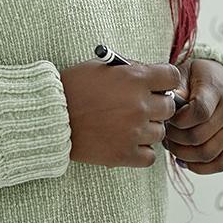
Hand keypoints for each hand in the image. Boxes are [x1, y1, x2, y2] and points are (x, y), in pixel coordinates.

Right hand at [60, 60, 179, 167]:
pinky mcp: (124, 154)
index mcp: (135, 79)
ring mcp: (133, 132)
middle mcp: (139, 105)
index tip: (157, 86)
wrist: (50, 117)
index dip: (165, 81)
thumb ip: (131, 70)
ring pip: (160, 132)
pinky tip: (127, 141)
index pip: (172, 78)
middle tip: (139, 106)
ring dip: (148, 128)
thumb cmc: (74, 87)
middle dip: (156, 105)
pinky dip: (141, 150)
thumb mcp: (103, 67)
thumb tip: (154, 77)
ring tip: (127, 124)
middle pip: (169, 107)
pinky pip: (150, 156)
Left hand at [163, 59, 222, 174]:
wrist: (218, 79)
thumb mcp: (183, 74)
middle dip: (175, 139)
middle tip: (164, 133)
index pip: (200, 112)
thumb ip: (175, 87)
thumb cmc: (195, 78)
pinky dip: (199, 168)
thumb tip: (168, 104)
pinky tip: (183, 160)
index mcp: (216, 91)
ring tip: (171, 145)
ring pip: (207, 154)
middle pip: (199, 137)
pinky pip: (220, 164)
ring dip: (183, 154)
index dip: (179, 120)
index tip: (168, 118)